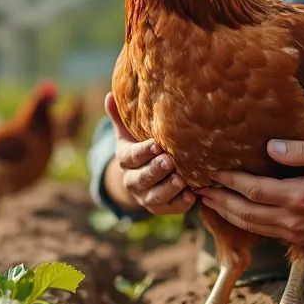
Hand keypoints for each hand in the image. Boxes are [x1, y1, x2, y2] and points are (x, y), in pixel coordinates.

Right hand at [102, 92, 194, 214]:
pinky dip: (181, 204)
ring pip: (155, 197)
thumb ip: (121, 116)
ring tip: (183, 179)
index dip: (143, 152)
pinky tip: (193, 195)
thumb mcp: (129, 132)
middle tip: (170, 161)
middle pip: (142, 178)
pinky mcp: (160, 208)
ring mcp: (145, 197)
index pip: (131, 157)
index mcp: (125, 159)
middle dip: (156, 171)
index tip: (157, 145)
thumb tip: (110, 94)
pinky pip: (170, 209)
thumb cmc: (140, 146)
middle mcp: (132, 180)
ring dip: (169, 189)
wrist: (142, 176)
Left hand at [194, 139, 303, 244]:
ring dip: (225, 213)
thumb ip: (302, 151)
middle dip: (218, 200)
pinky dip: (243, 221)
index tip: (210, 169)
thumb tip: (269, 147)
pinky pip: (263, 231)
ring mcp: (295, 232)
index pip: (253, 190)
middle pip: (244, 213)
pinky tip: (232, 210)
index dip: (229, 181)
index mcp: (300, 197)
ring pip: (250, 226)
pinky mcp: (298, 238)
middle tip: (196, 187)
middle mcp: (293, 219)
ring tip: (207, 199)